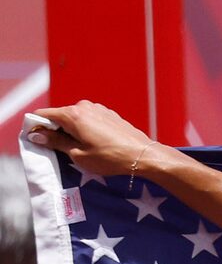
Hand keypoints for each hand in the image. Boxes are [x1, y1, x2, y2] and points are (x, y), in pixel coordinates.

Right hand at [23, 102, 162, 183]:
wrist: (143, 155)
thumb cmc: (110, 158)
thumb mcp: (78, 154)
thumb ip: (55, 142)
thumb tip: (36, 135)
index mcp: (72, 114)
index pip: (43, 115)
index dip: (36, 128)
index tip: (37, 141)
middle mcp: (83, 106)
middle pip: (59, 115)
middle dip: (55, 130)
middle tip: (60, 149)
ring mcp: (98, 108)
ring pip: (75, 117)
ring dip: (72, 130)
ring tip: (81, 148)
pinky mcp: (109, 113)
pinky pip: (89, 119)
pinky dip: (85, 128)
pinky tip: (94, 143)